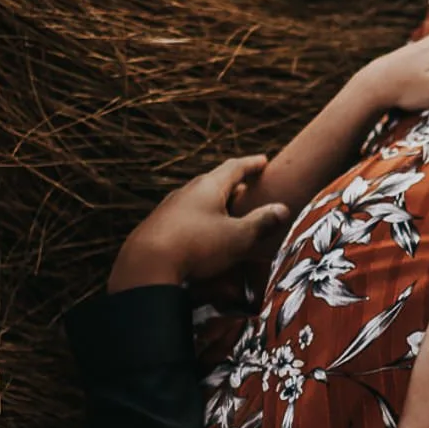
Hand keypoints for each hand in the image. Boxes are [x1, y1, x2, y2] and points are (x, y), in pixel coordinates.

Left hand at [108, 154, 293, 291]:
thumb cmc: (197, 247)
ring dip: (215, 205)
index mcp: (208, 187)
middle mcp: (186, 192)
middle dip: (233, 185)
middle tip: (248, 190)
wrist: (146, 265)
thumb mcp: (238, 237)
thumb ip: (261, 223)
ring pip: (198, 200)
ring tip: (228, 214)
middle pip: (214, 182)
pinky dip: (201, 221)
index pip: (234, 168)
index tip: (263, 161)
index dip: (251, 164)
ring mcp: (169, 209)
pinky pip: (186, 218)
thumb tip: (282, 209)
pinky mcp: (158, 227)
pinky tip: (203, 236)